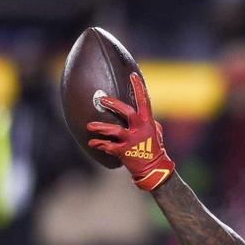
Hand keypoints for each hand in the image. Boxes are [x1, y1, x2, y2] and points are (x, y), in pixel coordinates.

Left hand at [86, 73, 175, 191]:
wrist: (154, 169)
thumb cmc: (154, 148)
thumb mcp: (155, 131)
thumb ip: (147, 120)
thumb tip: (140, 111)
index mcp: (148, 122)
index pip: (144, 101)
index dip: (139, 88)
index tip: (133, 75)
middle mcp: (140, 129)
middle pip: (126, 112)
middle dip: (114, 104)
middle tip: (102, 99)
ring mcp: (132, 141)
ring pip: (115, 131)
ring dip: (101, 128)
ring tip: (89, 126)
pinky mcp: (125, 152)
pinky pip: (109, 147)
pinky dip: (100, 144)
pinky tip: (92, 143)